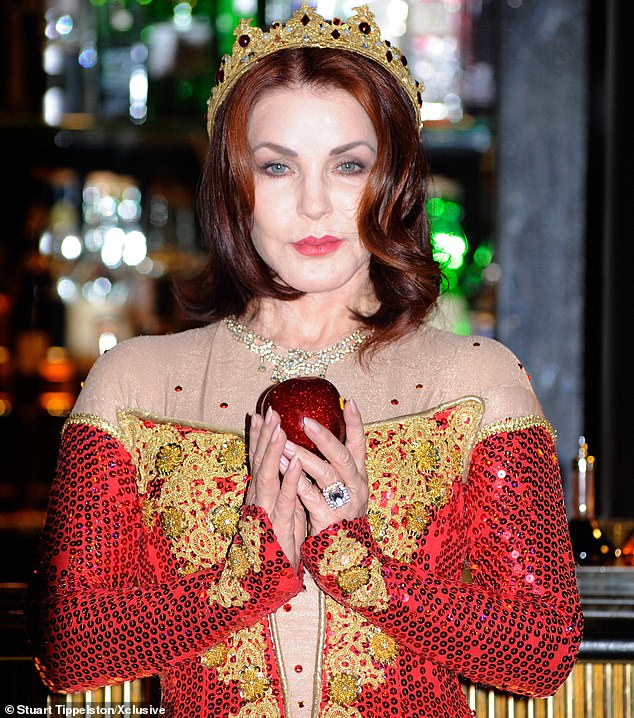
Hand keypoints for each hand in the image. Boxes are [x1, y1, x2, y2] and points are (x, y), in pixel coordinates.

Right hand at [246, 407, 306, 571]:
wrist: (263, 582)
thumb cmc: (276, 545)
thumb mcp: (280, 511)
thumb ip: (282, 490)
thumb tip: (290, 467)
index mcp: (261, 494)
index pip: (260, 460)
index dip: (260, 437)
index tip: (262, 413)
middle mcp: (260, 498)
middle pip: (259, 461)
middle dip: (264, 435)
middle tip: (269, 411)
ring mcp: (266, 511)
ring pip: (268, 476)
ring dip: (273, 451)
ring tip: (279, 428)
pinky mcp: (277, 526)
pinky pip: (285, 499)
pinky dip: (290, 479)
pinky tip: (297, 463)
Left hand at [289, 398, 367, 535]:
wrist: (345, 554)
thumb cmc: (339, 513)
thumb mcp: (344, 487)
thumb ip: (336, 464)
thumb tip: (322, 432)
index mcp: (358, 474)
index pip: (360, 443)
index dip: (356, 422)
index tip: (349, 400)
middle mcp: (355, 485)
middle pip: (342, 455)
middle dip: (324, 437)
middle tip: (305, 421)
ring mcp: (343, 502)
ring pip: (325, 474)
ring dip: (303, 457)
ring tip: (283, 443)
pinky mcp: (328, 518)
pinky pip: (311, 496)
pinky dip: (296, 481)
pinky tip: (282, 467)